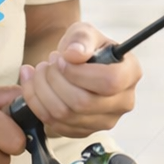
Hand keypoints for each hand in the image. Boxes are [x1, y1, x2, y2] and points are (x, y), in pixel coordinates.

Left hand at [19, 22, 140, 137]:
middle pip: (83, 102)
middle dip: (55, 79)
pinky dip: (36, 102)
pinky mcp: (84, 131)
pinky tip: (34, 84)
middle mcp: (123, 102)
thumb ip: (81, 38)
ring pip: (65, 115)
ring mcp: (104, 121)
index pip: (109, 82)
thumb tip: (73, 54)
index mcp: (130, 73)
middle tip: (48, 62)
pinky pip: (54, 124)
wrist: (75, 64)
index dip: (79, 72)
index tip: (62, 59)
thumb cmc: (85, 46)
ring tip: (40, 70)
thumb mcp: (84, 32)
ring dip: (42, 89)